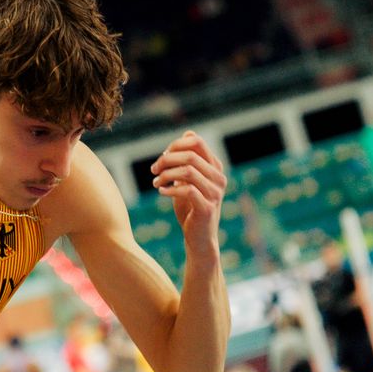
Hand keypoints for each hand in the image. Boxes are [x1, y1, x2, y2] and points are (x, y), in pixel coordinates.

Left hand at [151, 130, 226, 252]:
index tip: (162, 157)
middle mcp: (218, 178)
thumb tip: (188, 132)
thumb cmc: (191, 208)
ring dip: (166, 174)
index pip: (197, 141)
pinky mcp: (207, 207)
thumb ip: (188, 160)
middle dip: (166, 159)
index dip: (175, 145)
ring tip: (156, 182)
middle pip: (190, 155)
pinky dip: (170, 189)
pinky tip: (161, 192)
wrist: (198, 239)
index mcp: (215, 167)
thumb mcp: (188, 180)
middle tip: (153, 170)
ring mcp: (215, 193)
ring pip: (188, 171)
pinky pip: (187, 190)